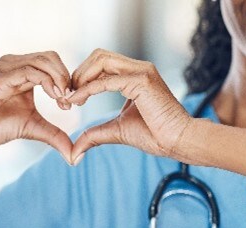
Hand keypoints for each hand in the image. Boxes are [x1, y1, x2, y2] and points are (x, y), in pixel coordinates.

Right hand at [0, 51, 73, 162]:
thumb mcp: (34, 129)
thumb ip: (55, 135)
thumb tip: (75, 155)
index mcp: (23, 70)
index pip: (52, 62)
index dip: (67, 79)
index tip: (71, 103)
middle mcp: (14, 64)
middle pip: (50, 57)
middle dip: (66, 77)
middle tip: (70, 100)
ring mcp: (6, 68)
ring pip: (42, 61)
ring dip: (59, 79)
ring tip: (63, 99)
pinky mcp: (0, 77)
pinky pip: (29, 71)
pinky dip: (46, 82)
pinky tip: (54, 96)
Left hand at [66, 49, 192, 164]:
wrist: (178, 141)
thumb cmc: (154, 136)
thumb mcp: (116, 131)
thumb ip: (94, 135)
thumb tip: (74, 153)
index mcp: (134, 75)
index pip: (101, 63)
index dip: (81, 77)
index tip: (69, 98)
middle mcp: (138, 68)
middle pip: (98, 56)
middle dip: (78, 74)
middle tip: (67, 96)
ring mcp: (141, 71)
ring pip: (101, 60)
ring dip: (81, 77)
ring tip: (71, 97)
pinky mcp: (141, 81)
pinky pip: (106, 80)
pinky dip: (88, 89)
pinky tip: (77, 101)